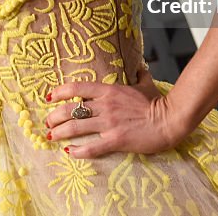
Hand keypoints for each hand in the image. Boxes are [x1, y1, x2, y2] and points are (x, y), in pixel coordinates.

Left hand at [45, 66, 186, 158]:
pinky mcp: (115, 140)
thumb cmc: (158, 102)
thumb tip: (140, 66)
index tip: (49, 97)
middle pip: (71, 109)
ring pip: (76, 127)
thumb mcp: (145, 84)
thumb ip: (139, 75)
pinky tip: (69, 153)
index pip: (77, 88)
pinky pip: (91, 147)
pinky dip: (77, 151)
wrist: (169, 120)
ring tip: (51, 137)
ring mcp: (109, 123)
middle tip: (48, 123)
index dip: (59, 92)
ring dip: (60, 133)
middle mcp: (105, 105)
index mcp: (109, 90)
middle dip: (55, 116)